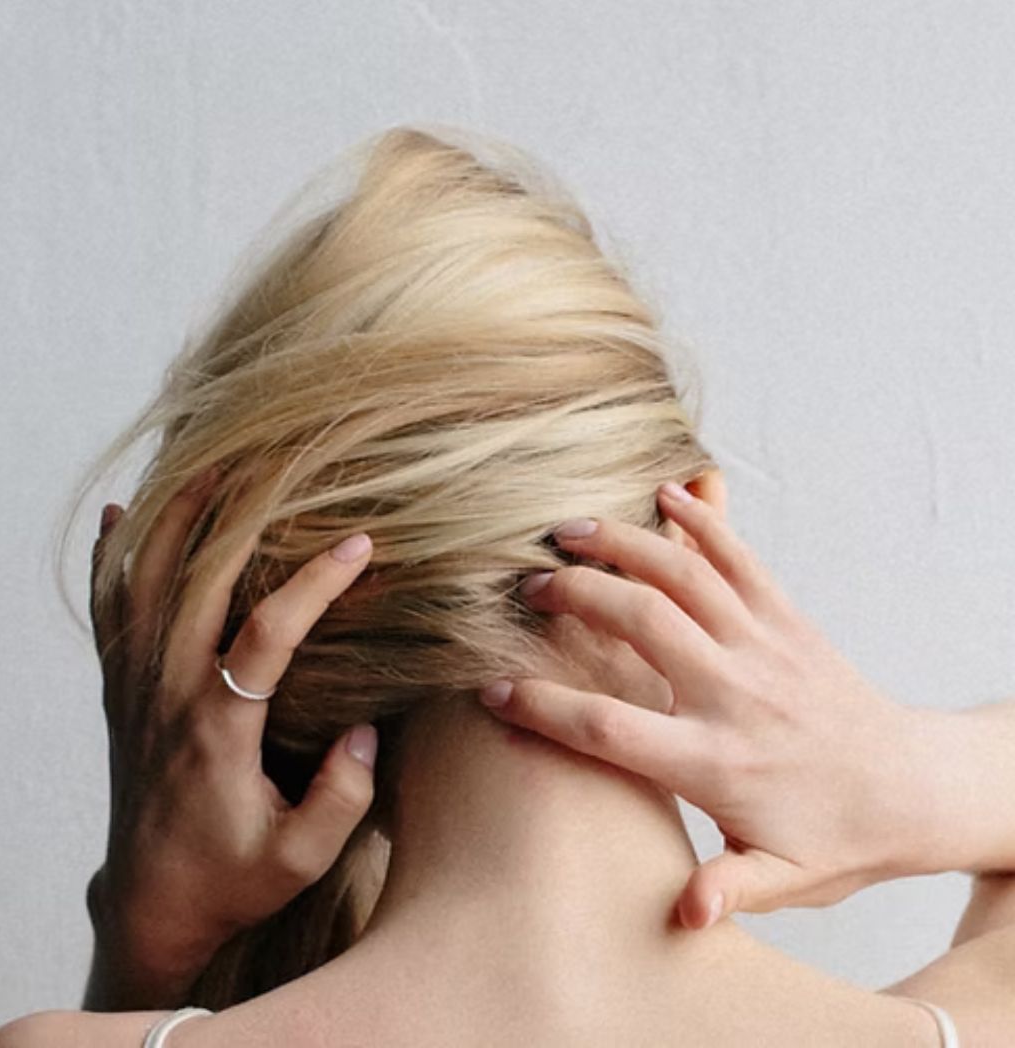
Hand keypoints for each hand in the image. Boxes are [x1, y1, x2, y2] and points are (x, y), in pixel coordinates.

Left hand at [85, 473, 377, 1006]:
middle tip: (273, 465)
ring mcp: (137, 688)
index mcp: (218, 728)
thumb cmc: (231, 879)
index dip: (313, 583)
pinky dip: (109, 558)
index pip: (267, 633)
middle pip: (194, 583)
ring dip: (172, 520)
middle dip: (236, 517)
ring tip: (203, 465)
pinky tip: (115, 514)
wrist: (150, 903)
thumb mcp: (300, 858)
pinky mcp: (120, 692)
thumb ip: (342, 798)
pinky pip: (106, 611)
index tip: (358, 546)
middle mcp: (169, 695)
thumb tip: (367, 730)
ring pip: (145, 584)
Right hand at [480, 484, 946, 930]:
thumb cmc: (839, 837)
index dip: (541, 707)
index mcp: (715, 761)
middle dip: (572, 595)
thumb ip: (730, 890)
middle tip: (527, 588)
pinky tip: (666, 491)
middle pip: (637, 621)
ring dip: (620, 543)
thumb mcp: (786, 881)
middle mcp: (734, 692)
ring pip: (682, 574)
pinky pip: (740, 557)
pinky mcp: (787, 619)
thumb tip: (684, 915)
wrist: (914, 786)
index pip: (607, 728)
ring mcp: (763, 646)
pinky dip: (703, 518)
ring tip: (569, 529)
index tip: (492, 691)